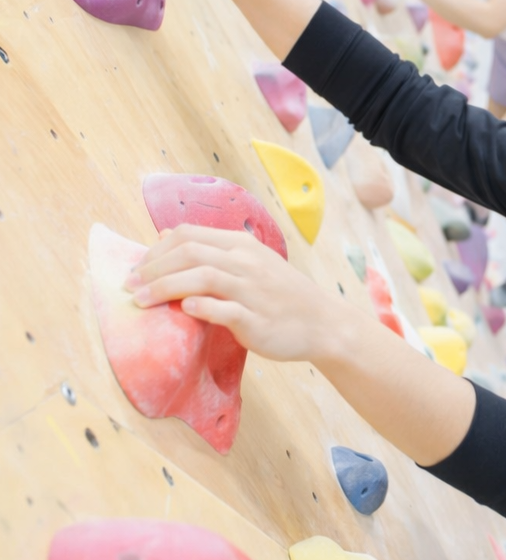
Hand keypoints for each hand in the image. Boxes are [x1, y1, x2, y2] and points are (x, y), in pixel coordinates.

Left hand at [125, 224, 350, 362]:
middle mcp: (246, 263)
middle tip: (129, 286)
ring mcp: (252, 291)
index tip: (138, 268)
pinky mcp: (256, 320)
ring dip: (164, 288)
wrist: (322, 323)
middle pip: (189, 253)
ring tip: (140, 301)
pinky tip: (184, 310)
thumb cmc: (282, 296)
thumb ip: (213, 252)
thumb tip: (165, 238)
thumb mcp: (252, 263)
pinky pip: (223, 309)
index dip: (156, 250)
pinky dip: (200, 307)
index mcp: (242, 245)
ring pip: (201, 277)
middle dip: (152, 269)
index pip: (189, 235)